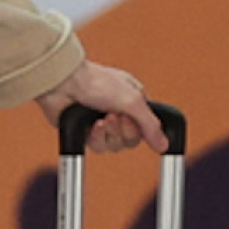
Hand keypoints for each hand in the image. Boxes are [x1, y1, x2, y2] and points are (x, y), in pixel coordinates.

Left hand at [35, 62, 166, 154]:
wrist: (63, 84)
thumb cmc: (96, 82)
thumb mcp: (132, 100)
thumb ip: (150, 124)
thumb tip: (164, 145)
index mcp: (134, 101)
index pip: (146, 128)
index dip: (140, 129)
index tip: (132, 120)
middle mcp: (119, 112)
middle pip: (130, 140)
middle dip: (122, 130)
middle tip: (113, 115)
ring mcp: (101, 123)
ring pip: (114, 146)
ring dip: (109, 133)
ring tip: (101, 118)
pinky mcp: (86, 132)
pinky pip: (98, 147)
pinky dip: (96, 137)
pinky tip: (92, 125)